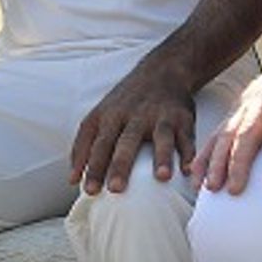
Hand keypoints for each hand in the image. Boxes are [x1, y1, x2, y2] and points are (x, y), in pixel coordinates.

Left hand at [69, 61, 195, 194]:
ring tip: (161, 178)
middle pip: (126, 141)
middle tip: (116, 189)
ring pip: (161, 136)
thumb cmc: (126, 101)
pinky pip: (187, 136)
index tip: (89, 191)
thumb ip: (84, 144)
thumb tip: (72, 180)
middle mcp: (134, 115)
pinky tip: (189, 169)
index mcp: (111, 116)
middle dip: (120, 165)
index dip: (93, 167)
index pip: (99, 144)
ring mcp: (160, 115)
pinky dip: (189, 152)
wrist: (163, 70)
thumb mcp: (100, 114)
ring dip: (161, 157)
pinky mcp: (182, 117)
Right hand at [194, 64, 261, 194]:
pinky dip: (204, 155)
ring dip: (216, 160)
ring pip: (226, 132)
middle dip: (239, 160)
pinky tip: (196, 176)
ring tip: (211, 188)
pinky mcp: (234, 114)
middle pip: (246, 128)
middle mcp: (261, 95)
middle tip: (236, 190)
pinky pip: (216, 135)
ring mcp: (244, 104)